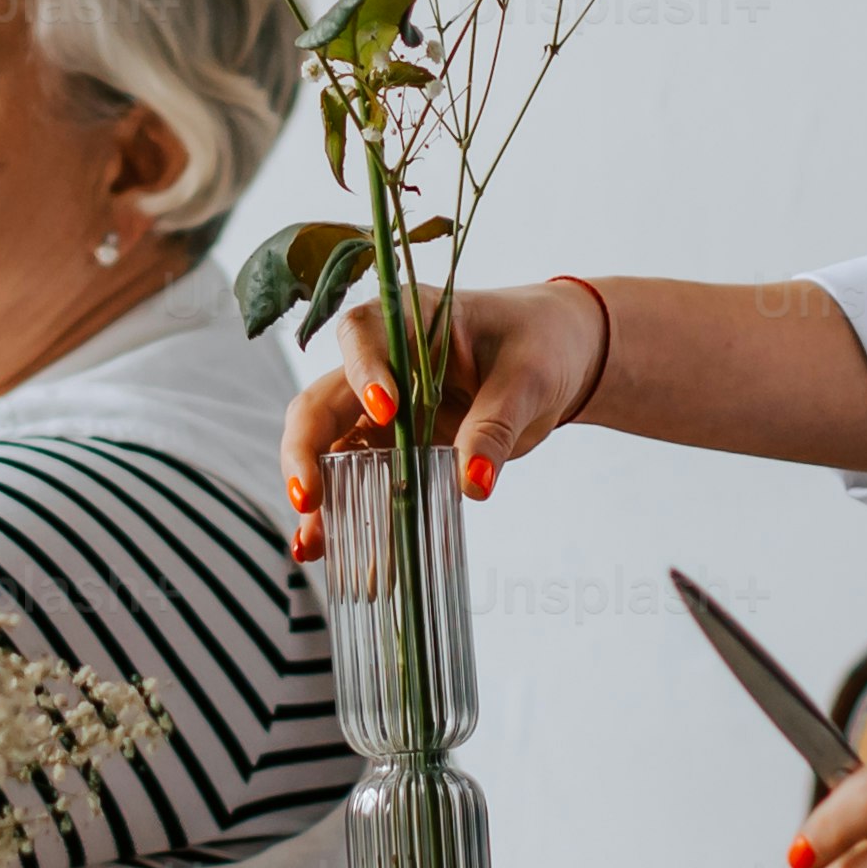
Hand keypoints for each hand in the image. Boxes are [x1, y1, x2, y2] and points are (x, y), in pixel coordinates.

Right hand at [274, 278, 612, 563]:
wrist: (559, 357)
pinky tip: (328, 548)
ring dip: (318, 494)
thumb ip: (495, 426)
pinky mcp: (392, 448)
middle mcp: (380, 364)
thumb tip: (473, 483)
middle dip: (306, 450)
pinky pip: (357, 480)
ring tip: (312, 542)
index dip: (364, 372)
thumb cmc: (540, 346)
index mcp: (409, 319)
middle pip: (322, 401)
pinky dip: (345, 514)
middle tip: (308, 495)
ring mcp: (379, 410)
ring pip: (329, 450)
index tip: (385, 411)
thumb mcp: (527, 380)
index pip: (363, 335)